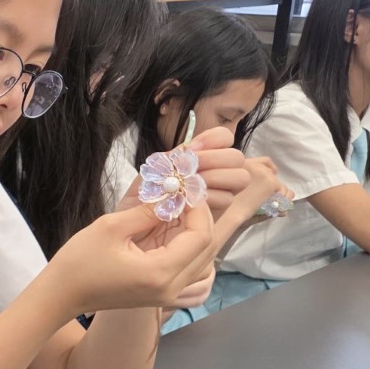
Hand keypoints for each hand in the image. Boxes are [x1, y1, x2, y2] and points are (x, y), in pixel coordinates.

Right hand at [47, 199, 216, 316]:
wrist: (62, 295)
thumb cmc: (79, 263)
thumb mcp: (111, 227)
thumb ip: (147, 210)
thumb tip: (173, 192)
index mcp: (159, 273)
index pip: (201, 237)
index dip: (198, 208)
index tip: (184, 188)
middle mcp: (171, 289)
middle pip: (207, 248)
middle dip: (200, 217)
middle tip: (184, 194)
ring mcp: (168, 294)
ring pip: (202, 258)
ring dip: (196, 230)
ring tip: (178, 208)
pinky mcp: (162, 293)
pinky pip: (189, 267)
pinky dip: (187, 245)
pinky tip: (170, 228)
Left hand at [118, 126, 249, 221]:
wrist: (130, 230)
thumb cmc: (136, 202)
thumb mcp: (149, 176)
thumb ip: (171, 160)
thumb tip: (189, 150)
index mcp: (196, 159)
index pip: (223, 138)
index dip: (214, 139)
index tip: (192, 149)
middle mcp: (213, 174)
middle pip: (237, 158)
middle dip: (216, 159)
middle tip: (192, 169)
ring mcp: (217, 194)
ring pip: (239, 178)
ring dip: (216, 177)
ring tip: (188, 186)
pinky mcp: (216, 216)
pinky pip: (226, 200)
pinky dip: (211, 197)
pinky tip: (190, 202)